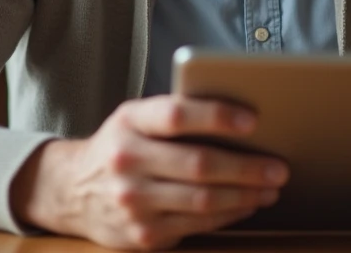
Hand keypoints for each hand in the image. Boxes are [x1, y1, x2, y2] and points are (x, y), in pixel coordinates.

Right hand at [9, 95, 288, 249]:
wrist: (71, 190)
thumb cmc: (121, 145)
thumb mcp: (135, 118)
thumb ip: (175, 115)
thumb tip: (242, 123)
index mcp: (128, 122)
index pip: (175, 115)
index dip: (216, 116)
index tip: (253, 120)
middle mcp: (126, 161)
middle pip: (198, 164)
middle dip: (247, 167)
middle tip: (279, 167)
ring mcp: (132, 202)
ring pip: (202, 200)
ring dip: (245, 195)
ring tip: (270, 187)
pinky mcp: (141, 235)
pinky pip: (197, 225)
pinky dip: (229, 215)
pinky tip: (246, 204)